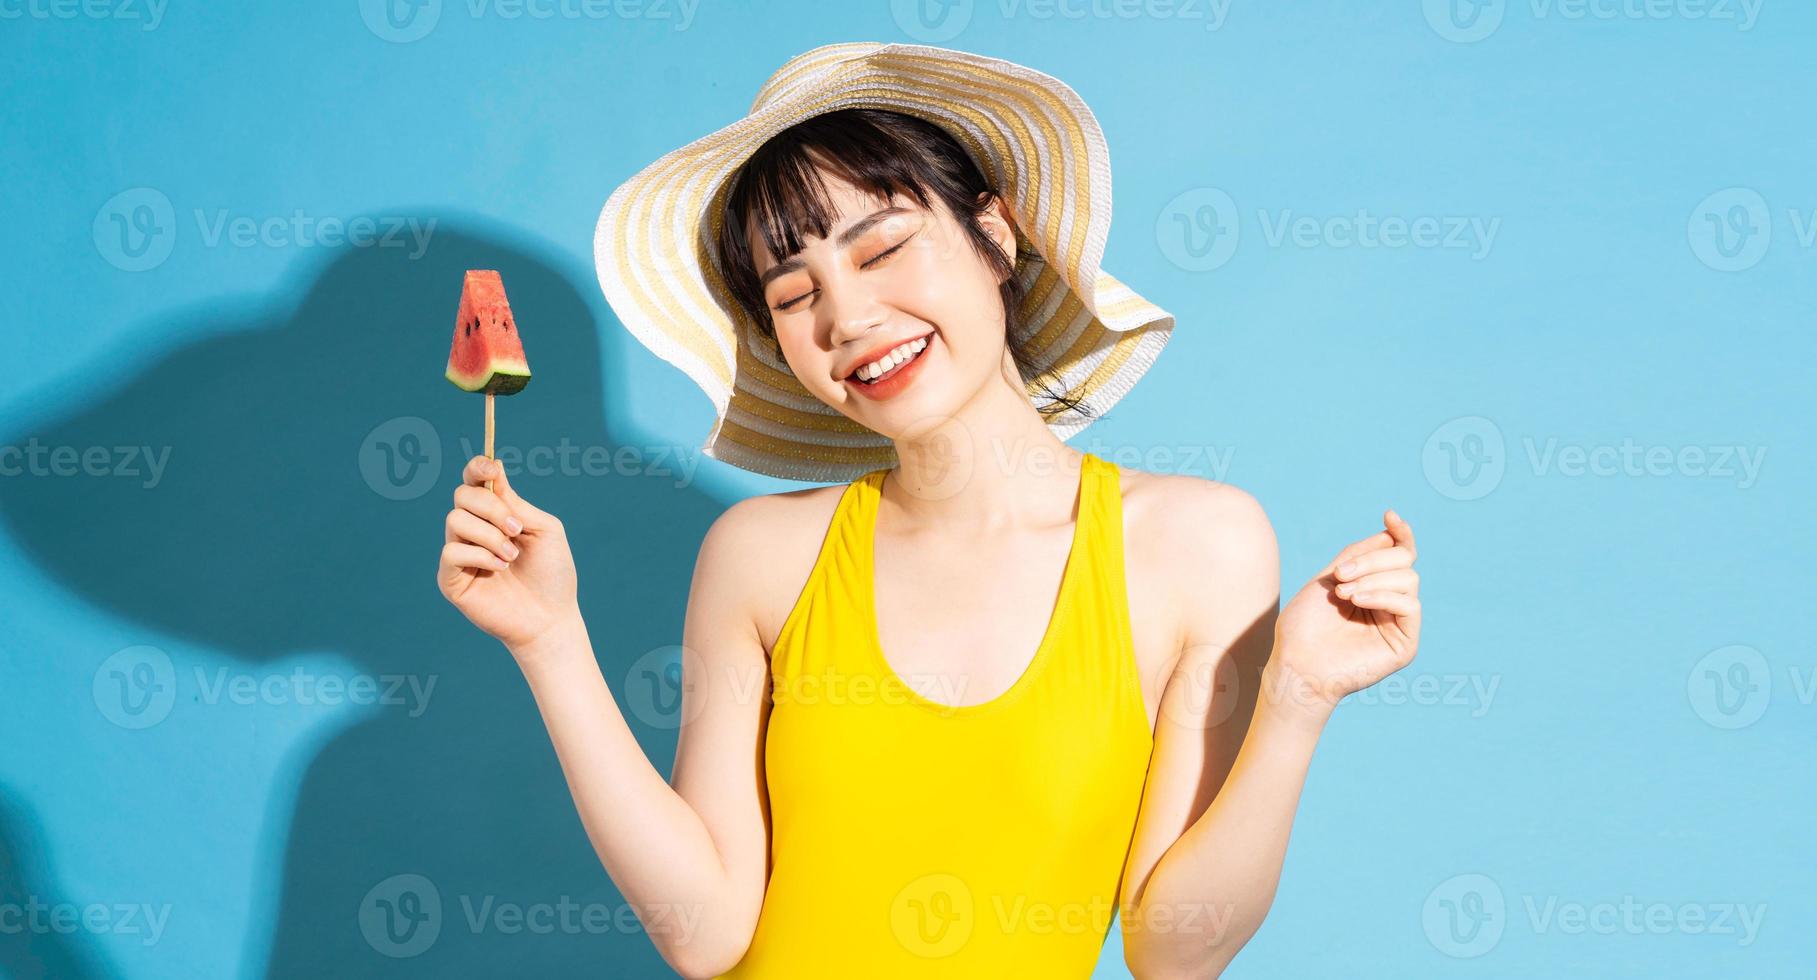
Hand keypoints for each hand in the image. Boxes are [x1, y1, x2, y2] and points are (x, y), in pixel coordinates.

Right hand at [437, 454, 579, 652]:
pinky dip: (479, 556)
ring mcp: (460, 554)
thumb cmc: (552, 574)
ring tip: (512, 556)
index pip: (474, 482)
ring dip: (489, 535)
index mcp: (495, 515)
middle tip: (516, 529)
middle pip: (462, 496)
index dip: (477, 468)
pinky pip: (451, 552)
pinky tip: (500, 569)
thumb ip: (517, 503)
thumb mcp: (545, 530)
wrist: (551, 617)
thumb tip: (493, 469)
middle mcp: (473, 531)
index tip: (490, 468)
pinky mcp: (450, 580)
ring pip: (455, 521)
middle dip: (492, 507)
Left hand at [1267, 509, 1421, 718]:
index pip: (1398, 554)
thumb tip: (1389, 533)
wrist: (1296, 664)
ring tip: (1343, 593)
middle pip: (1404, 561)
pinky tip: (1357, 601)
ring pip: (1409, 579)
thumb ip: (1357, 555)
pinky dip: (1383, 596)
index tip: (1390, 515)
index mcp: (1373, 588)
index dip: (1400, 533)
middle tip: (1340, 575)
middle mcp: (1389, 604)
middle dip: (1371, 559)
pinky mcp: (1405, 644)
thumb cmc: (1304, 626)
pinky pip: (1410, 605)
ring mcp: (1399, 624)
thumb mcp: (1328, 578)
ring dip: (1373, 578)